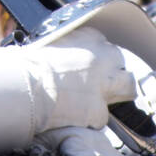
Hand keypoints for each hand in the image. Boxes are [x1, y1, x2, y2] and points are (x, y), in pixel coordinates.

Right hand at [22, 26, 136, 132]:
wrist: (26, 86)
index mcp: (89, 37)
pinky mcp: (100, 110)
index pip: (104, 45)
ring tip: (101, 100)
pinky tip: (76, 118)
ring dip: (118, 92)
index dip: (98, 57)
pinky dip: (91, 118)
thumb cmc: (28, 64)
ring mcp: (105, 84)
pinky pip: (102, 116)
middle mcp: (103, 57)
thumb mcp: (49, 44)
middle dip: (113, 72)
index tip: (89, 65)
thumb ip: (64, 49)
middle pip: (121, 62)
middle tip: (100, 82)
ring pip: (129, 86)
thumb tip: (57, 55)